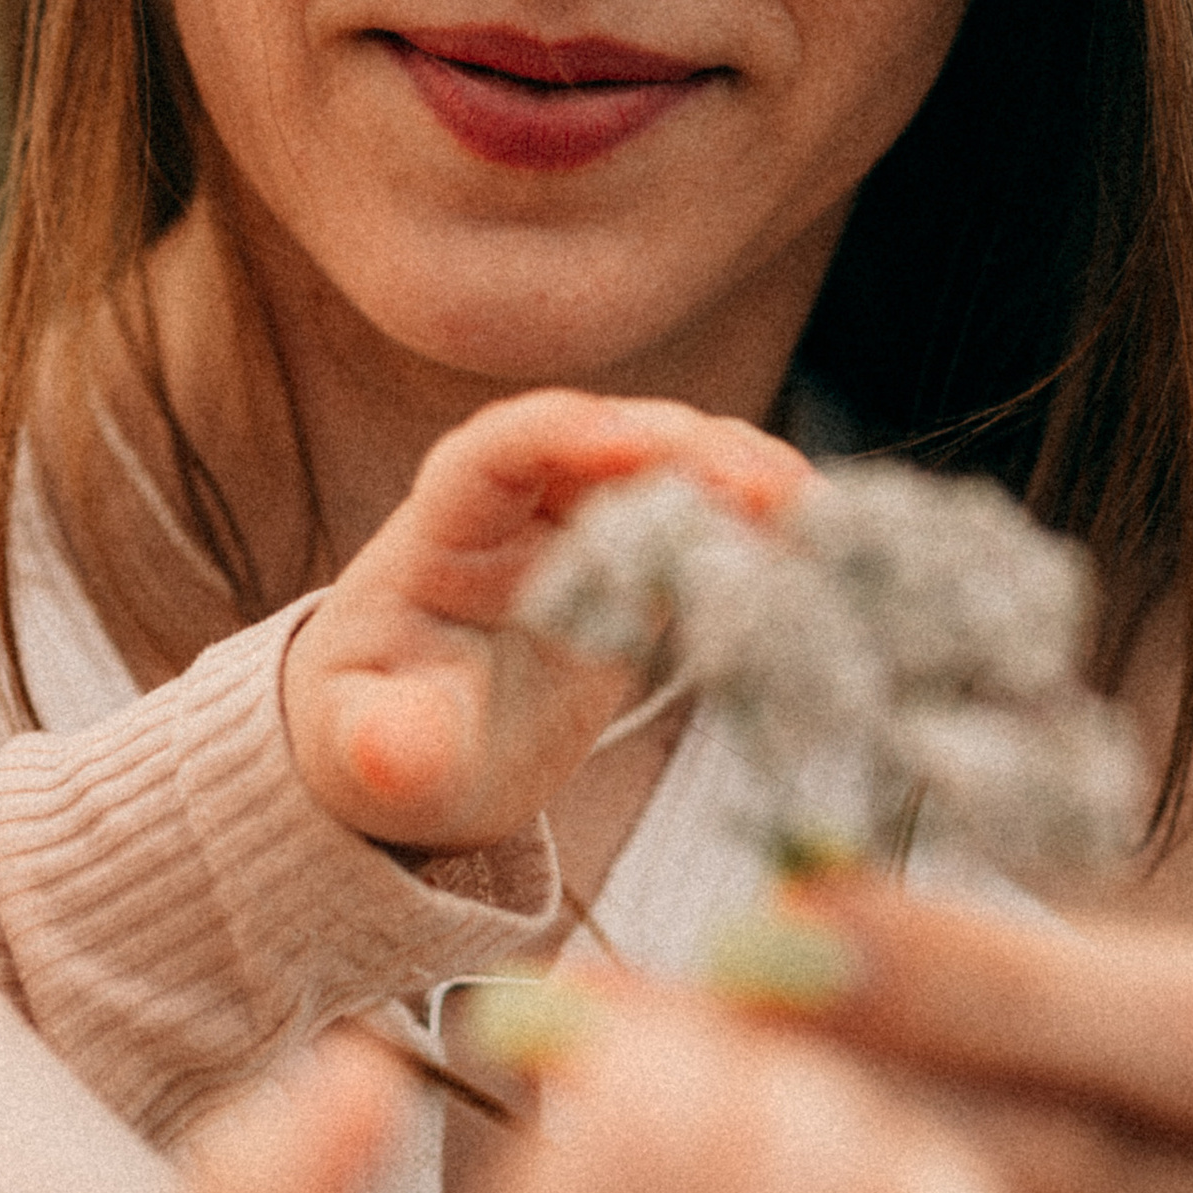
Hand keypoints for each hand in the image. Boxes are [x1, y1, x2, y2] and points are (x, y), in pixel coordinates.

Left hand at [281, 390, 807, 850]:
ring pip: (666, 466)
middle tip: (770, 487)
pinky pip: (702, 519)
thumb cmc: (378, 741)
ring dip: (739, 474)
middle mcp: (517, 508)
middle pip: (603, 441)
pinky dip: (761, 522)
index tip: (638, 444)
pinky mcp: (637, 565)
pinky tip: (822, 542)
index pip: (498, 449)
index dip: (566, 434)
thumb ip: (385, 748)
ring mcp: (583, 528)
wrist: (416, 758)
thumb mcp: (369, 755)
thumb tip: (391, 753)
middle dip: (685, 448)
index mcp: (442, 532)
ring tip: (816, 510)